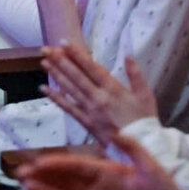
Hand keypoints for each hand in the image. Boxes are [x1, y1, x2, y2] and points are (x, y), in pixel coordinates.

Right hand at [16, 133, 188, 189]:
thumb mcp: (152, 167)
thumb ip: (134, 149)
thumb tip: (118, 133)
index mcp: (111, 172)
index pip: (78, 164)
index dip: (58, 163)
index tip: (39, 160)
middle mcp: (101, 188)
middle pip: (67, 181)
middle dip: (44, 176)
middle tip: (20, 173)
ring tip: (26, 188)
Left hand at [40, 45, 158, 146]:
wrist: (140, 147)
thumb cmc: (144, 119)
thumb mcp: (145, 94)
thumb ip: (135, 74)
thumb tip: (128, 55)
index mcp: (113, 89)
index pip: (91, 67)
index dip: (76, 54)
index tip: (64, 42)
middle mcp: (98, 98)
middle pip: (75, 76)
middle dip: (60, 61)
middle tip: (45, 49)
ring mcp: (90, 110)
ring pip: (69, 89)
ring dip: (56, 75)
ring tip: (43, 63)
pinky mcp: (86, 122)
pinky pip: (68, 108)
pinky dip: (56, 98)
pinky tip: (45, 90)